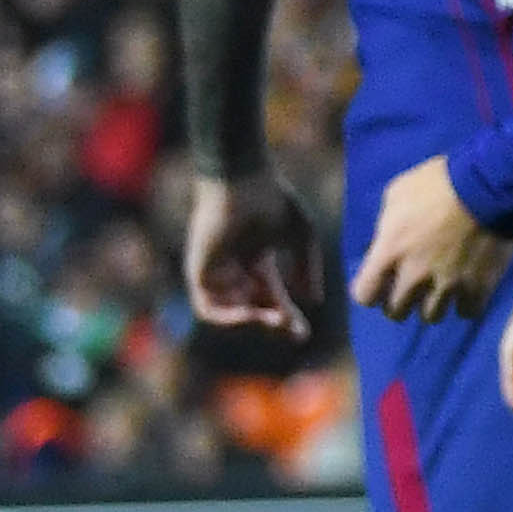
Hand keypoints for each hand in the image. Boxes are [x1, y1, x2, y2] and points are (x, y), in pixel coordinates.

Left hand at [186, 169, 323, 333]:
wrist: (242, 178)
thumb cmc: (272, 198)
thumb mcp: (302, 238)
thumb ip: (308, 269)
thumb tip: (313, 301)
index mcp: (257, 261)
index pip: (273, 299)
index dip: (289, 319)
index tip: (304, 334)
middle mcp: (234, 268)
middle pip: (254, 309)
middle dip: (275, 325)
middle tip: (293, 330)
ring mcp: (215, 270)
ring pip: (230, 313)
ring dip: (254, 323)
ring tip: (276, 321)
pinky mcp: (199, 270)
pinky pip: (208, 308)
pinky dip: (229, 318)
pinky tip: (254, 314)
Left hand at [350, 156, 512, 322]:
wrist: (489, 186)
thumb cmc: (439, 183)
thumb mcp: (397, 193)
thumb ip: (387, 225)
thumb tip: (387, 240)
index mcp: (389, 251)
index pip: (365, 294)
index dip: (370, 292)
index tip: (380, 284)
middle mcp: (415, 275)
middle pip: (396, 311)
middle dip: (399, 302)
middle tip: (410, 290)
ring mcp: (448, 284)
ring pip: (431, 316)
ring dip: (432, 305)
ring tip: (440, 293)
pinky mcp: (479, 286)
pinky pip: (467, 312)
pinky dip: (465, 305)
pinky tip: (466, 294)